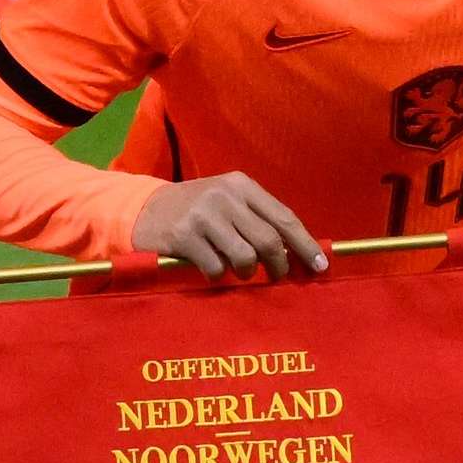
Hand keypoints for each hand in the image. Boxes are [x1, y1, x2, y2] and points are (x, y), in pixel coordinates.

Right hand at [131, 173, 326, 280]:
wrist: (142, 210)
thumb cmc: (195, 211)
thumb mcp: (226, 202)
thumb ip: (256, 219)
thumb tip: (296, 251)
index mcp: (241, 185)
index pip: (285, 217)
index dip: (306, 244)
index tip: (321, 266)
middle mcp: (224, 196)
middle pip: (269, 241)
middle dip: (279, 265)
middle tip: (277, 276)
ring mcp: (203, 215)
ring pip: (245, 257)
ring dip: (247, 273)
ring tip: (239, 272)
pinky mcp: (184, 236)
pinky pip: (216, 268)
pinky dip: (218, 276)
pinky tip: (211, 270)